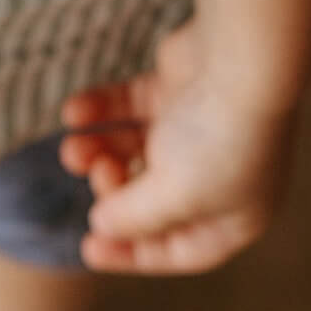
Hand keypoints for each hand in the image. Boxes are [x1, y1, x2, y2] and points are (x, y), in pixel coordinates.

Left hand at [59, 17, 300, 273]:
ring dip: (97, 150)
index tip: (88, 248)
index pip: (181, 249)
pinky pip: (127, 106)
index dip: (133, 253)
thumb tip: (102, 225)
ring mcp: (195, 127)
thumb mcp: (174, 195)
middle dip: (114, 189)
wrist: (240, 56)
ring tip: (70, 150)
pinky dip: (99, 110)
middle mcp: (218, 173)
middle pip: (151, 198)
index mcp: (235, 214)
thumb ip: (134, 217)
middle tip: (97, 172)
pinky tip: (74, 112)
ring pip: (134, 148)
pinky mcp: (175, 87)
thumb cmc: (218, 138)